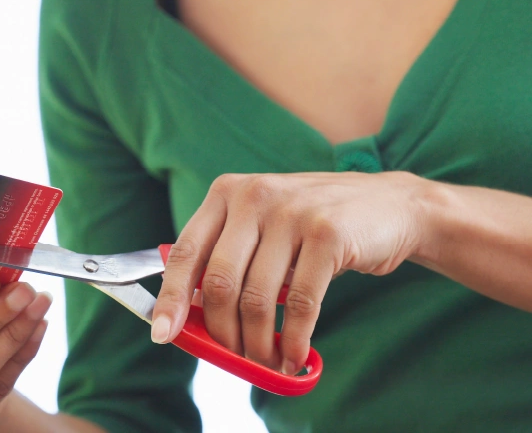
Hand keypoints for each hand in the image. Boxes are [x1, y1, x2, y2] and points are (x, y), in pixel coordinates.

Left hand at [152, 171, 429, 374]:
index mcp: (227, 192)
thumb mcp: (264, 223)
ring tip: (266, 360)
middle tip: (235, 356)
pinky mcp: (328, 233)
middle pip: (219, 282)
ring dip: (258, 343)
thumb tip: (190, 313)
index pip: (186, 251)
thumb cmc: (314, 224)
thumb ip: (228, 255)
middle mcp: (254, 195)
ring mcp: (292, 212)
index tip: (163, 334)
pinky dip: (295, 339)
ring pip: (257, 298)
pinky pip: (299, 303)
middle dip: (223, 331)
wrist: (388, 205)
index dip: (171, 298)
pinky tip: (296, 355)